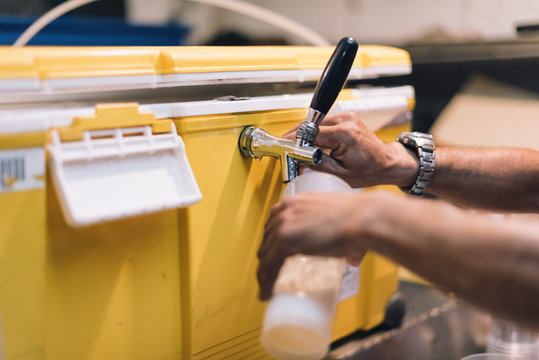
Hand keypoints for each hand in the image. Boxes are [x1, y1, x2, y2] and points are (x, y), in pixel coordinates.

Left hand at [257, 191, 376, 299]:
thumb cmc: (360, 218)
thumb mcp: (341, 222)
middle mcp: (287, 209)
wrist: (364, 218)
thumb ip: (342, 239)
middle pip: (267, 239)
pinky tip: (266, 293)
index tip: (273, 254)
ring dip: (263, 274)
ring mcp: (284, 224)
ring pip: (265, 254)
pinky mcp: (286, 239)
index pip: (274, 222)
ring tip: (267, 289)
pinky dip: (266, 281)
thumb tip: (352, 259)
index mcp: (298, 201)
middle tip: (271, 275)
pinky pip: (269, 265)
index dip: (272, 241)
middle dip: (267, 258)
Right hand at [284, 112, 417, 187]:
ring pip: (314, 123)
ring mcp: (346, 116)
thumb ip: (315, 164)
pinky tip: (312, 145)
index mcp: (345, 134)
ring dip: (305, 136)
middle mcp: (345, 120)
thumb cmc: (371, 170)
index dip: (294, 142)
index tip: (284, 149)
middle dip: (296, 139)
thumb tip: (296, 157)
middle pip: (309, 126)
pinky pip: (322, 124)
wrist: (388, 163)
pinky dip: (314, 134)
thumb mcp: (340, 174)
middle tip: (288, 152)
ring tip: (300, 151)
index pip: (309, 133)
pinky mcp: (345, 118)